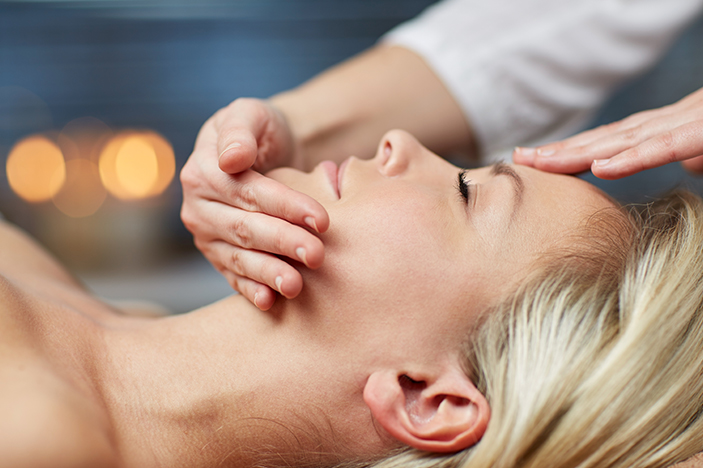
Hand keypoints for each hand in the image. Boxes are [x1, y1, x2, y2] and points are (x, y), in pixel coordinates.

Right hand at [181, 98, 328, 309]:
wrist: (267, 151)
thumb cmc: (262, 130)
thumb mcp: (251, 114)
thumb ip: (240, 130)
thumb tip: (231, 158)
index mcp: (202, 172)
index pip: (248, 192)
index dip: (285, 206)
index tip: (322, 218)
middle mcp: (199, 208)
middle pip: (245, 228)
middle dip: (283, 243)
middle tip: (318, 255)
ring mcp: (207, 236)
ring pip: (239, 257)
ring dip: (268, 272)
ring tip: (296, 286)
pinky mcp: (219, 257)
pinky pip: (234, 276)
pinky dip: (251, 290)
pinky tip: (270, 302)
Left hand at [513, 87, 702, 178]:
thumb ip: (695, 152)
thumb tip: (690, 163)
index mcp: (669, 126)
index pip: (614, 140)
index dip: (575, 151)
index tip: (539, 162)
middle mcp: (670, 120)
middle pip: (606, 138)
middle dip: (559, 150)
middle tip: (519, 159)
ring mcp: (686, 122)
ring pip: (624, 140)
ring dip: (579, 152)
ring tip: (540, 162)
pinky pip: (666, 147)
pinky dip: (632, 158)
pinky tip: (601, 169)